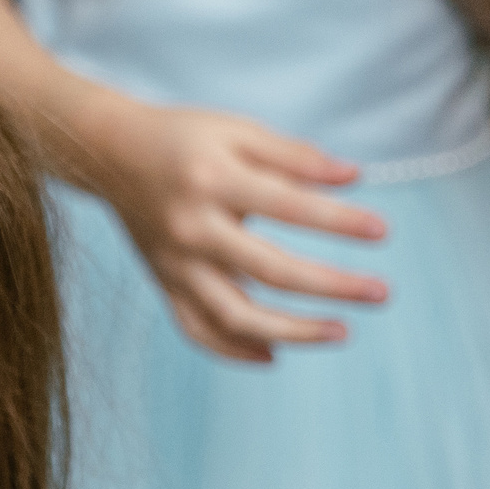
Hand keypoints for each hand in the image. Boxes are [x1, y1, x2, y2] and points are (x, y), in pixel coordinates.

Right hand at [78, 97, 388, 363]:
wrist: (107, 154)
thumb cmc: (183, 138)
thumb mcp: (237, 131)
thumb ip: (293, 155)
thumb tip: (353, 178)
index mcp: (214, 182)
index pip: (289, 207)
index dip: (339, 221)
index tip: (382, 232)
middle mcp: (192, 230)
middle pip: (270, 272)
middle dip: (331, 286)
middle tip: (380, 293)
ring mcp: (176, 264)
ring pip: (235, 316)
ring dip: (291, 331)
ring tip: (340, 332)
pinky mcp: (164, 283)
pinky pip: (197, 330)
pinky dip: (233, 350)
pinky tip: (273, 357)